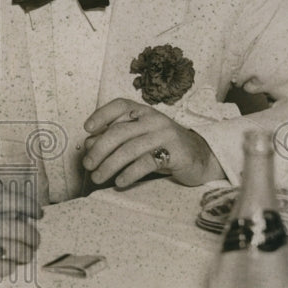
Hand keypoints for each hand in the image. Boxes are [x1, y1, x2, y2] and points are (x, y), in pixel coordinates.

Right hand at [0, 186, 41, 272]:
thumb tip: (14, 216)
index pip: (17, 200)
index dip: (32, 207)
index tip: (38, 214)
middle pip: (24, 229)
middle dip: (34, 236)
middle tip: (34, 240)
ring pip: (19, 249)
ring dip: (27, 252)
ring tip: (25, 254)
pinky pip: (5, 267)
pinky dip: (12, 266)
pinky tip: (8, 265)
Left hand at [82, 98, 224, 187]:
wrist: (201, 156)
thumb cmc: (162, 147)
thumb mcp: (138, 139)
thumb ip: (115, 139)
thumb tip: (88, 144)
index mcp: (143, 111)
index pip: (119, 105)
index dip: (101, 115)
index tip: (87, 129)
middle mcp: (154, 119)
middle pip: (120, 131)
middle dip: (99, 149)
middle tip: (88, 165)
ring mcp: (165, 134)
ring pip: (130, 149)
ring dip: (110, 165)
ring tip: (98, 177)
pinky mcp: (175, 152)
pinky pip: (146, 163)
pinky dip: (129, 174)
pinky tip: (119, 182)